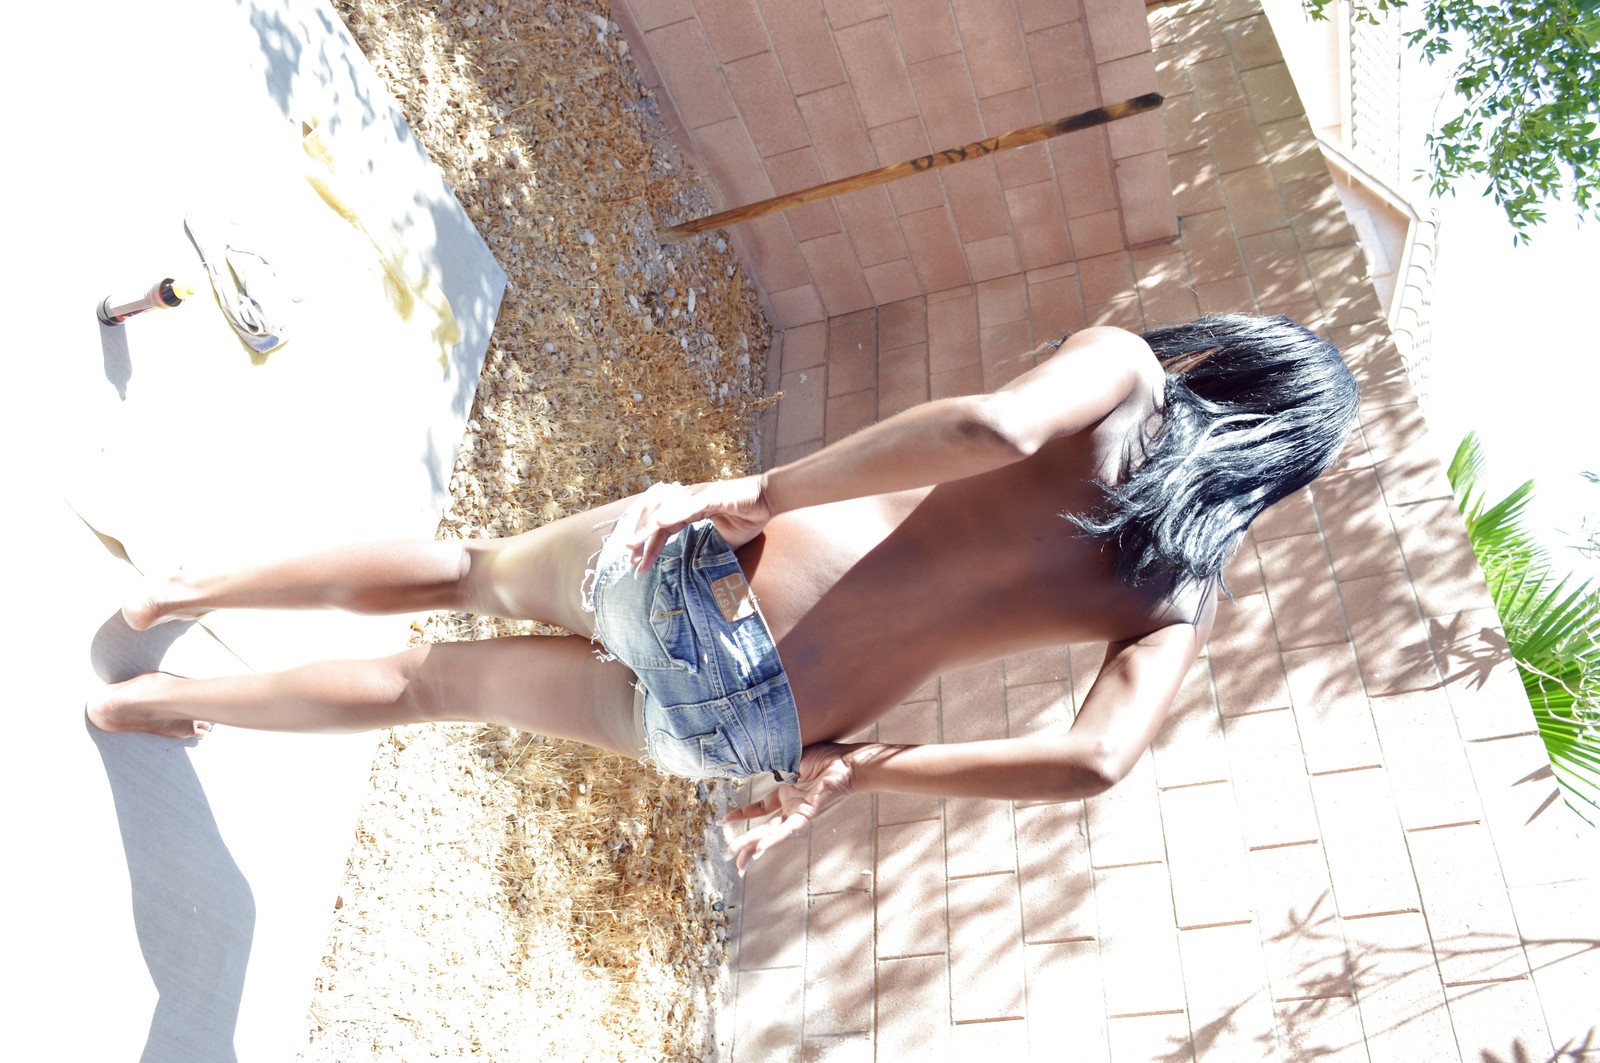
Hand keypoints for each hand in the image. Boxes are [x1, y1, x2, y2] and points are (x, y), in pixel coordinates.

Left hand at [622, 476, 772, 570]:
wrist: (770, 500)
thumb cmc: (748, 517)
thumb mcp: (722, 540)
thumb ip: (707, 549)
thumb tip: (698, 570)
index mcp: (689, 507)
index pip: (661, 525)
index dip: (646, 542)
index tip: (635, 563)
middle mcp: (689, 498)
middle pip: (656, 515)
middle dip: (640, 536)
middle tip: (628, 557)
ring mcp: (699, 495)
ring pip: (666, 510)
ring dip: (647, 527)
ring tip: (634, 544)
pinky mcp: (712, 495)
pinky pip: (688, 506)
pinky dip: (672, 514)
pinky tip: (658, 524)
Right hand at [721, 743, 856, 872]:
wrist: (849, 762)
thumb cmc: (827, 758)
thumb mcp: (793, 759)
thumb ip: (775, 764)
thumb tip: (756, 756)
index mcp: (787, 794)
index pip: (759, 809)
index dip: (741, 814)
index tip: (723, 821)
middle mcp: (791, 807)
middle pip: (763, 829)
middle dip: (745, 844)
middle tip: (729, 857)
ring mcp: (798, 813)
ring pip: (771, 833)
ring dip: (753, 846)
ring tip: (738, 860)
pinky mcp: (807, 815)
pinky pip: (788, 829)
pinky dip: (774, 839)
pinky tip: (760, 850)